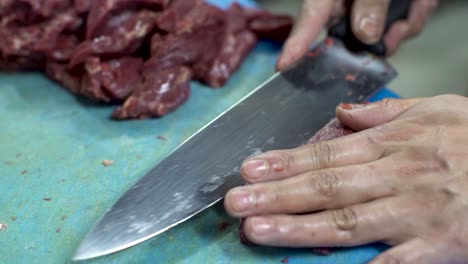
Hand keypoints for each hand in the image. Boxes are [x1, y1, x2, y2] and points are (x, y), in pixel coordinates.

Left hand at [225, 95, 467, 262]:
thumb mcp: (440, 110)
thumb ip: (387, 113)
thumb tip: (344, 113)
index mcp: (394, 145)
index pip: (326, 153)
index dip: (284, 162)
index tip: (250, 169)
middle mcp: (397, 176)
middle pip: (325, 187)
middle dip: (276, 195)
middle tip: (236, 202)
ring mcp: (416, 213)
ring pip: (346, 221)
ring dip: (297, 227)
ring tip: (257, 230)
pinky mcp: (439, 247)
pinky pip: (392, 263)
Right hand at [276, 0, 437, 70]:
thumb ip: (371, 2)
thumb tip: (367, 35)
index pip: (309, 20)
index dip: (295, 45)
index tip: (283, 65)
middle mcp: (344, 4)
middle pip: (348, 39)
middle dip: (375, 44)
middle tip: (396, 33)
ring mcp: (364, 10)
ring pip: (377, 38)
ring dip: (401, 29)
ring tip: (415, 8)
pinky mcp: (387, 12)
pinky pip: (398, 27)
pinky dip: (413, 18)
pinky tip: (420, 3)